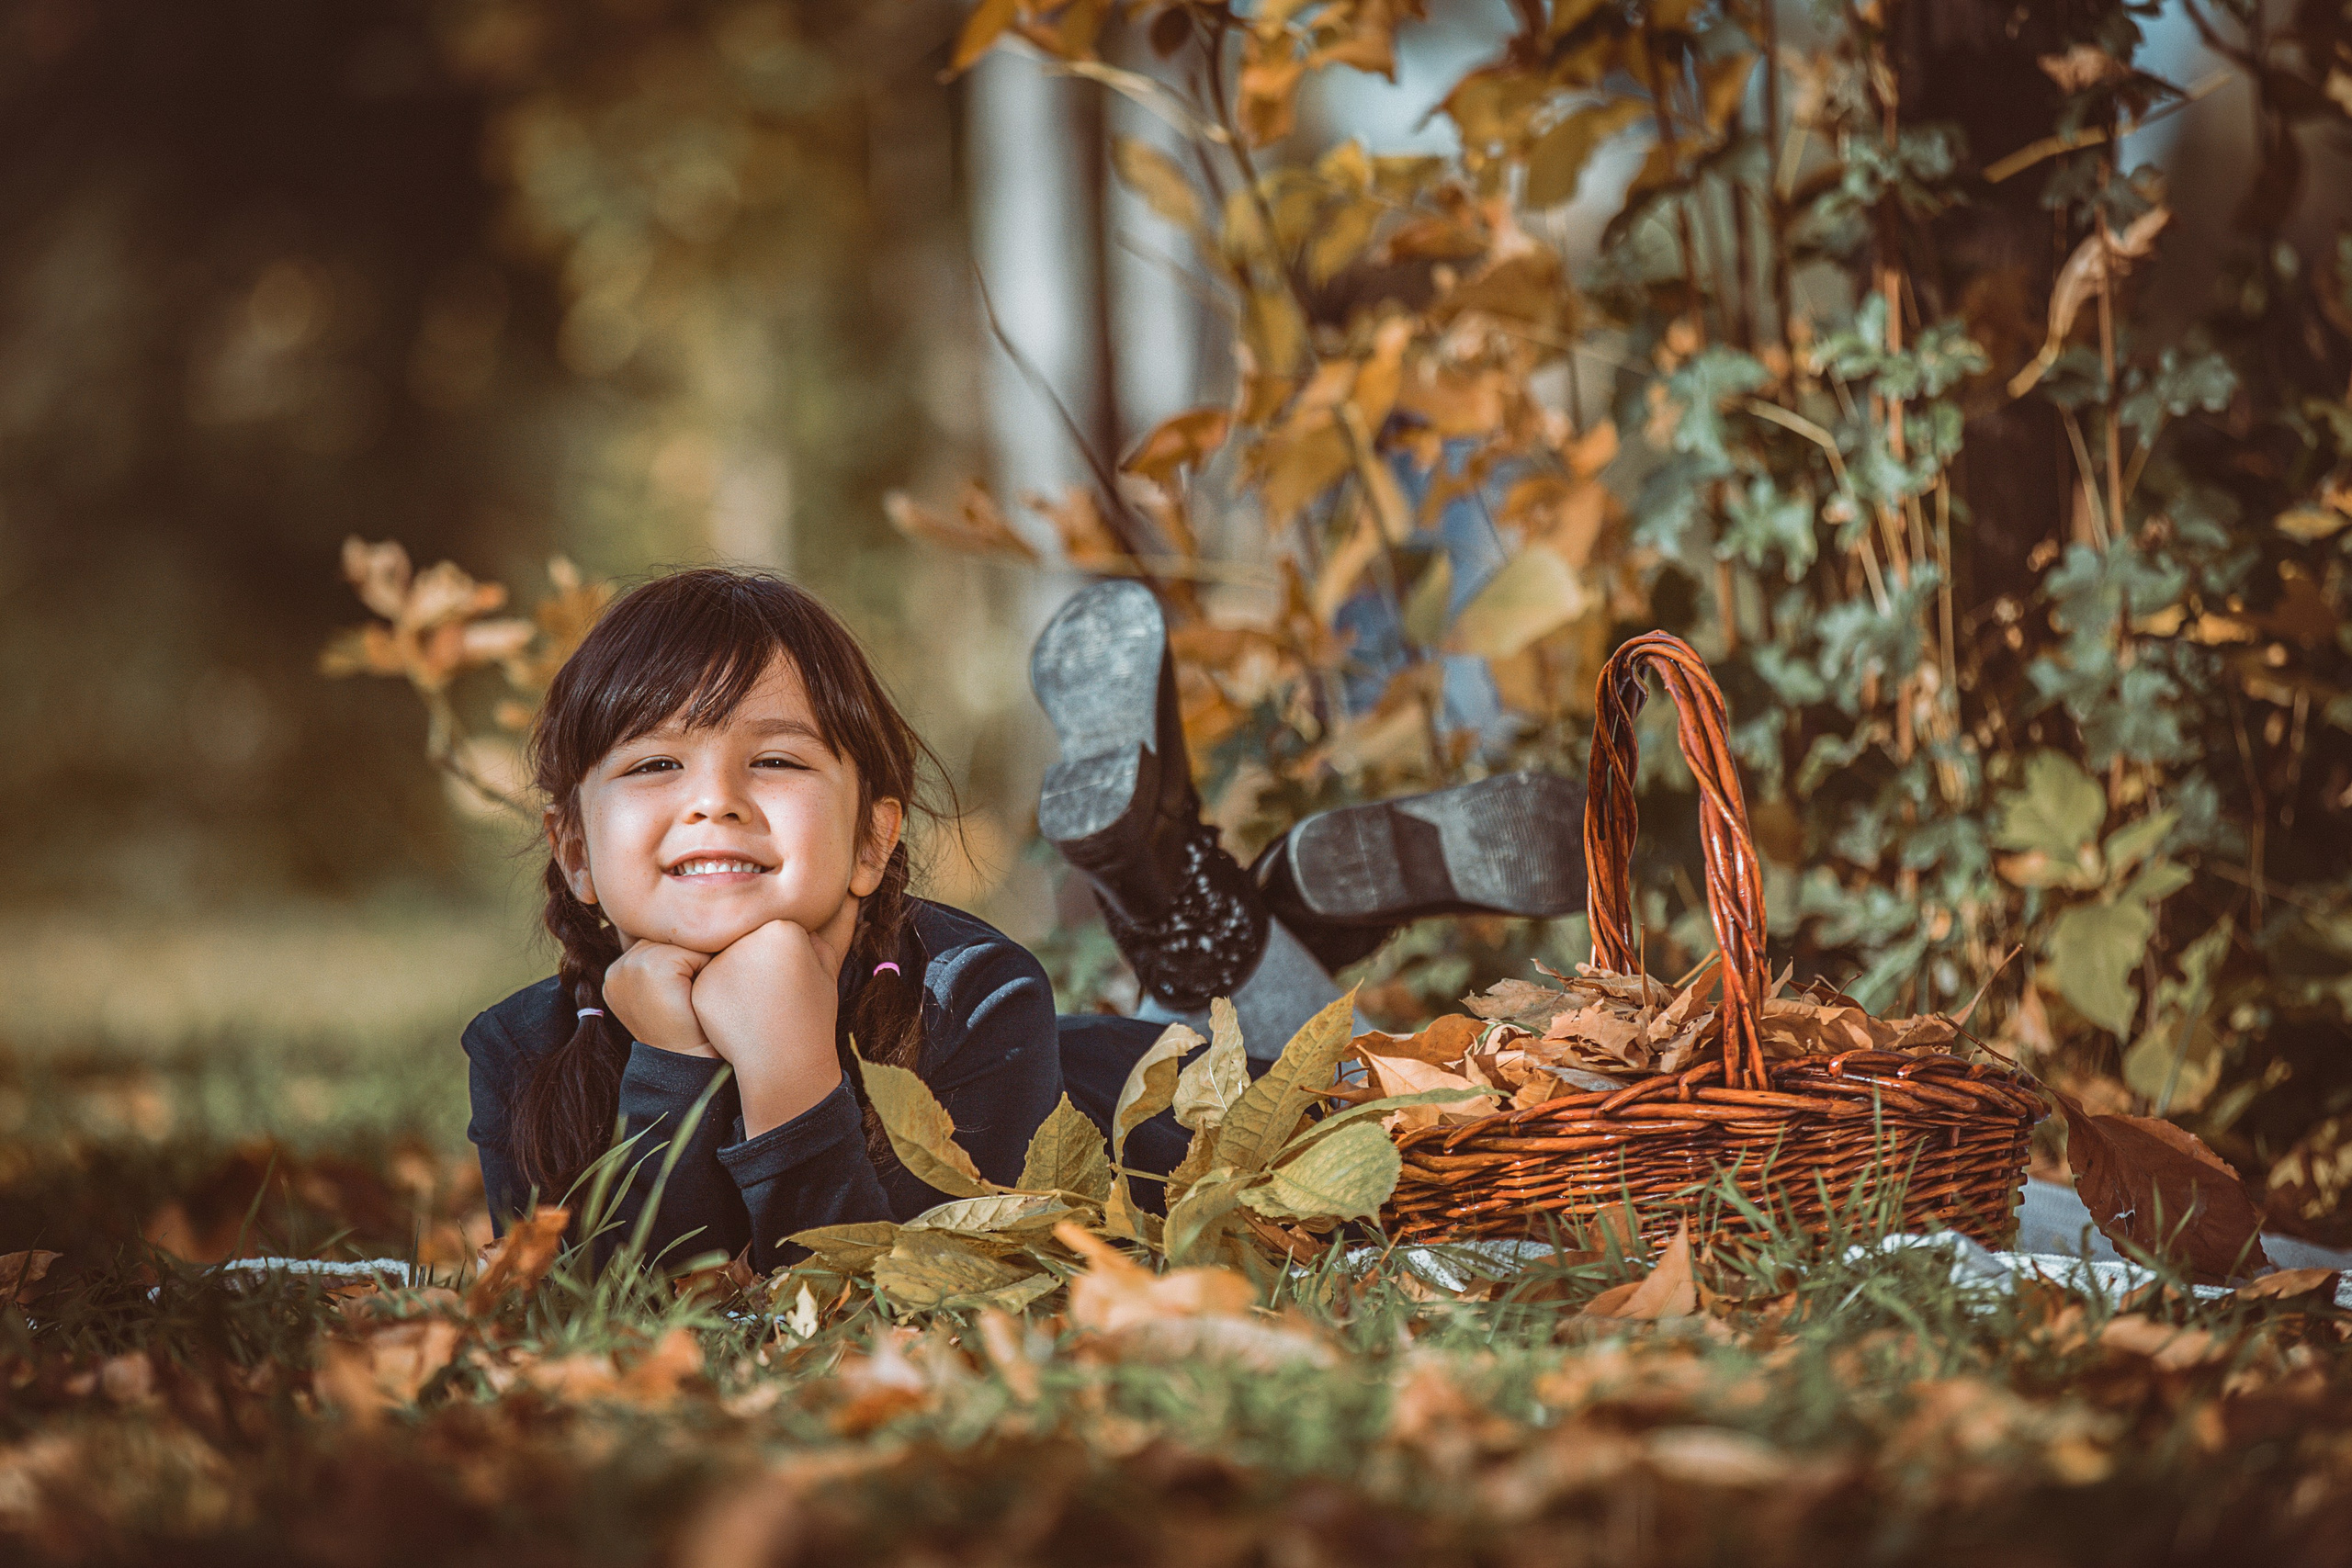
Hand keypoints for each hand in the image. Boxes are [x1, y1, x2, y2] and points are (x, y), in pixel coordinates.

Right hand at [603, 940, 717, 1056]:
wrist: (686, 1062)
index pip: (655, 940)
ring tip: (695, 991)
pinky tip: (697, 992)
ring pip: (679, 938)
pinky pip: (690, 947)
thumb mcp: (664, 992)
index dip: (680, 958)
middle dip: (689, 955)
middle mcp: (617, 967)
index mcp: (616, 973)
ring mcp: (629, 965)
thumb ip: (662, 961)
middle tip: (692, 991)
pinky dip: (704, 965)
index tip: (685, 988)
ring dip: (697, 958)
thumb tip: (690, 926)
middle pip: (666, 935)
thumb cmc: (686, 1030)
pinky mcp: (649, 966)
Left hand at [690, 920, 845, 1135]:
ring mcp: (721, 960)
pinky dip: (717, 996)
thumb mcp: (827, 968)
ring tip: (756, 1005)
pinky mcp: (701, 985)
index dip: (785, 956)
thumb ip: (821, 933)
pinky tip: (737, 1015)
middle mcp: (749, 936)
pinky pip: (706, 980)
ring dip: (735, 976)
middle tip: (772, 994)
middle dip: (756, 962)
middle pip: (747, 939)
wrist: (787, 1063)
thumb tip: (821, 904)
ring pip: (724, 957)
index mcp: (785, 926)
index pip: (776, 928)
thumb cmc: (812, 1016)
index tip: (792, 981)